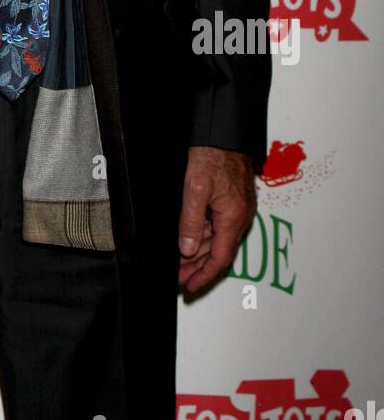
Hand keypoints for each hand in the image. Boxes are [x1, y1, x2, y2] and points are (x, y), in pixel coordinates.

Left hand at [178, 146, 255, 293]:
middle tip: (178, 278)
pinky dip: (204, 236)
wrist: (224, 132)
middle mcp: (240, 217)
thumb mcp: (195, 189)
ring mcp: (238, 209)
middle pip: (218, 252)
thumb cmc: (212, 155)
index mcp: (233, 218)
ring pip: (217, 239)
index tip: (189, 287)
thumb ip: (191, 221)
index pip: (220, 259)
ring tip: (180, 263)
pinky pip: (218, 225)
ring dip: (199, 253)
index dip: (204, 276)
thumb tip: (187, 250)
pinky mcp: (233, 200)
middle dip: (198, 267)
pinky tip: (190, 240)